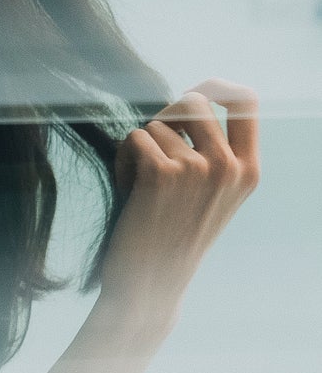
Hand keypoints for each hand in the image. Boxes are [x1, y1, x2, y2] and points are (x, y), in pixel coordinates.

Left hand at [98, 78, 259, 324]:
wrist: (150, 285)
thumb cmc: (172, 235)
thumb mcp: (209, 194)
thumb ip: (211, 151)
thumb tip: (190, 97)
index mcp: (248, 170)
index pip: (246, 101)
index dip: (218, 86)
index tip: (197, 92)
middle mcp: (229, 166)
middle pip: (192, 100)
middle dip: (164, 120)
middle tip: (153, 154)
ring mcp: (198, 168)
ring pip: (156, 123)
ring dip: (140, 149)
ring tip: (142, 188)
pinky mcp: (162, 172)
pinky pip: (133, 138)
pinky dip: (123, 160)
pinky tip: (130, 191)